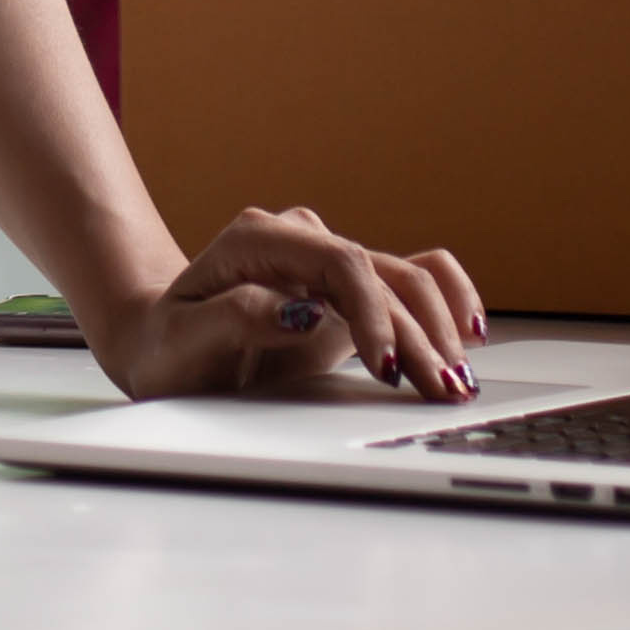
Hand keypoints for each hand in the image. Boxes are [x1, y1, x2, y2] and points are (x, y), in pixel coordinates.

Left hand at [82, 205, 487, 405]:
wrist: (162, 344)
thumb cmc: (167, 348)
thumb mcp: (183, 341)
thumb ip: (237, 317)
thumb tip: (304, 310)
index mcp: (258, 239)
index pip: (339, 262)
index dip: (372, 312)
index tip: (386, 366)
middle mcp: (301, 241)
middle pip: (381, 275)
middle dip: (418, 334)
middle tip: (440, 390)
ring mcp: (329, 264)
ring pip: (405, 279)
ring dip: (439, 327)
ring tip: (458, 381)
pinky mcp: (350, 293)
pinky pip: (411, 280)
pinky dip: (445, 301)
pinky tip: (467, 334)